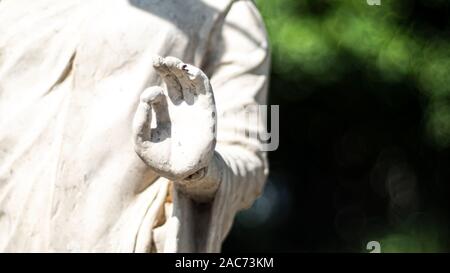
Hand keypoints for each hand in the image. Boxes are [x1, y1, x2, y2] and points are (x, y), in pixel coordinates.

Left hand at [132, 56, 216, 180]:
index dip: (152, 91)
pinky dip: (198, 77)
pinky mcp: (206, 110)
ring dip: (181, 68)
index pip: (158, 93)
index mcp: (164, 113)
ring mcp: (193, 107)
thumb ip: (140, 120)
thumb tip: (146, 97)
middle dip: (166, 67)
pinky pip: (204, 89)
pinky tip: (188, 70)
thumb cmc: (159, 159)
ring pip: (188, 80)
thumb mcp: (142, 141)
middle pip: (174, 80)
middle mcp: (179, 108)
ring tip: (171, 61)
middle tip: (157, 59)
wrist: (182, 173)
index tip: (149, 98)